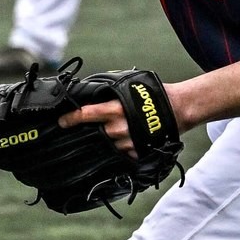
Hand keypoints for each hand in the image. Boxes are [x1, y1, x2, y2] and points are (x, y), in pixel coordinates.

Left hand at [59, 73, 212, 151]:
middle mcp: (117, 128)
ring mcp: (127, 143)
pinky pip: (122, 152)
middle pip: (95, 132)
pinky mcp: (136, 154)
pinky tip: (131, 138)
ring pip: (108, 143)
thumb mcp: (128, 85)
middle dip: (95, 129)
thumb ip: (109, 90)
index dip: (70, 119)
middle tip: (102, 123)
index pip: (84, 115)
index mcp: (114, 109)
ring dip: (110, 138)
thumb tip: (90, 92)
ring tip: (123, 128)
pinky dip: (123, 146)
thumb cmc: (153, 93)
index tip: (61, 121)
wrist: (178, 109)